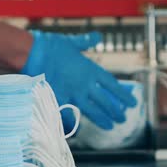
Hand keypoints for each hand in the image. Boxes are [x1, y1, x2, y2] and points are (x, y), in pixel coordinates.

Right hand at [21, 31, 136, 131]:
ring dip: (102, 120)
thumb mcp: (72, 42)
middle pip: (106, 102)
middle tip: (123, 119)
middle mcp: (85, 84)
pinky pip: (68, 116)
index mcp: (91, 70)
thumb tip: (97, 36)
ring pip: (92, 112)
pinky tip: (77, 129)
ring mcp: (73, 94)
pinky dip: (72, 123)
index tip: (133, 103)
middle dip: (116, 112)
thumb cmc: (52, 46)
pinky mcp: (59, 101)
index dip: (123, 96)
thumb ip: (86, 42)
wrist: (33, 54)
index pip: (112, 85)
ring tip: (110, 126)